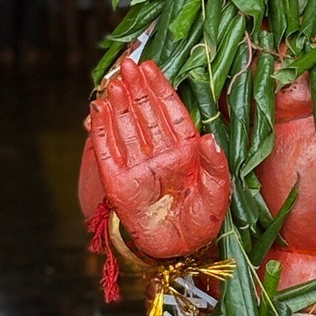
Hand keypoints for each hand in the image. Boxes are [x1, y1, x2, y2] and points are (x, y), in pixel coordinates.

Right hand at [88, 59, 230, 258]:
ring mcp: (137, 164)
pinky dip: (102, 130)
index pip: (171, 111)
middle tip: (129, 65)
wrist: (179, 251)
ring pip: (126, 126)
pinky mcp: (118, 181)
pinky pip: (108, 151)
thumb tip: (207, 137)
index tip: (152, 66)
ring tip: (113, 83)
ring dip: (119, 104)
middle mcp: (159, 151)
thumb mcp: (218, 192)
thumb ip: (215, 164)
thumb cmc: (202, 219)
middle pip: (146, 113)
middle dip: (138, 88)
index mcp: (184, 148)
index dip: (161, 88)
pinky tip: (97, 109)